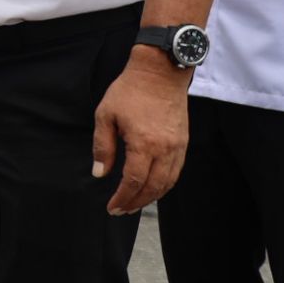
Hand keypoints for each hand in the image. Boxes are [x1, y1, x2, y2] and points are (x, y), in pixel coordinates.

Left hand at [92, 49, 191, 214]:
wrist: (160, 71)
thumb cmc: (130, 91)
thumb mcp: (105, 116)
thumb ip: (102, 146)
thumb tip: (99, 172)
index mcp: (144, 144)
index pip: (133, 181)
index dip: (122, 198)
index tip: (111, 207)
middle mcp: (165, 149)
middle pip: (153, 187)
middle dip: (136, 203)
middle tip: (121, 210)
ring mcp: (178, 146)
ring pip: (168, 182)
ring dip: (151, 197)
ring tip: (135, 204)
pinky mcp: (184, 141)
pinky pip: (176, 171)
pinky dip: (165, 184)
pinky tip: (152, 187)